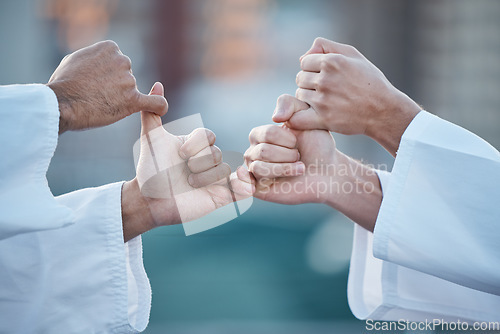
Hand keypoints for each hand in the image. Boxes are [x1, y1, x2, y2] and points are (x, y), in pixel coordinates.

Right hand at [47, 40, 167, 133]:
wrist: (61, 104)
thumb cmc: (63, 84)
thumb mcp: (75, 59)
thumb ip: (94, 57)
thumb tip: (100, 62)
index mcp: (111, 48)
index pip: (118, 62)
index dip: (108, 75)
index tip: (96, 83)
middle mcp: (123, 61)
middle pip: (126, 76)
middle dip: (114, 87)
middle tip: (95, 95)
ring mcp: (129, 80)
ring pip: (131, 91)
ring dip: (120, 99)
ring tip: (99, 104)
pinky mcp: (132, 100)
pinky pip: (156, 103)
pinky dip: (159, 107)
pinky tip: (160, 110)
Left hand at [122, 83, 252, 240]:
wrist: (149, 200)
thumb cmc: (150, 171)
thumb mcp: (150, 140)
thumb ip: (153, 113)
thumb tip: (157, 85)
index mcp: (196, 145)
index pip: (207, 135)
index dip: (196, 143)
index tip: (179, 153)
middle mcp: (207, 159)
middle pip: (216, 153)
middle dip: (199, 162)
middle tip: (184, 173)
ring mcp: (216, 178)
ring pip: (224, 170)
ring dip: (207, 177)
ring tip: (191, 184)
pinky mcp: (222, 196)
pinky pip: (243, 189)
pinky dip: (245, 186)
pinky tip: (236, 186)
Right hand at [246, 95, 337, 204]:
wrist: (329, 172)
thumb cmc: (317, 145)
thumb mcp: (306, 116)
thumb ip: (289, 104)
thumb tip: (274, 117)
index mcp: (261, 135)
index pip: (267, 133)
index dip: (288, 139)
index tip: (298, 142)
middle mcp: (254, 152)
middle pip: (264, 151)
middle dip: (289, 155)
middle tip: (299, 157)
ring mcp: (254, 171)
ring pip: (260, 168)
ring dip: (286, 168)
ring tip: (299, 168)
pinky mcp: (258, 189)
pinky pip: (248, 183)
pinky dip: (247, 182)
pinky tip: (256, 185)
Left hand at [274, 37, 420, 155]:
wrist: (384, 111)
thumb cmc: (370, 82)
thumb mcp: (353, 55)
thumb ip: (326, 47)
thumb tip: (301, 57)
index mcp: (332, 62)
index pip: (304, 62)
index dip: (313, 68)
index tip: (325, 75)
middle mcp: (325, 80)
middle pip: (300, 78)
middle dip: (310, 82)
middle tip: (326, 89)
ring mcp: (323, 100)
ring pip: (300, 95)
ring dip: (308, 98)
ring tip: (325, 100)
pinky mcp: (323, 119)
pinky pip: (298, 118)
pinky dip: (300, 117)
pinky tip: (311, 115)